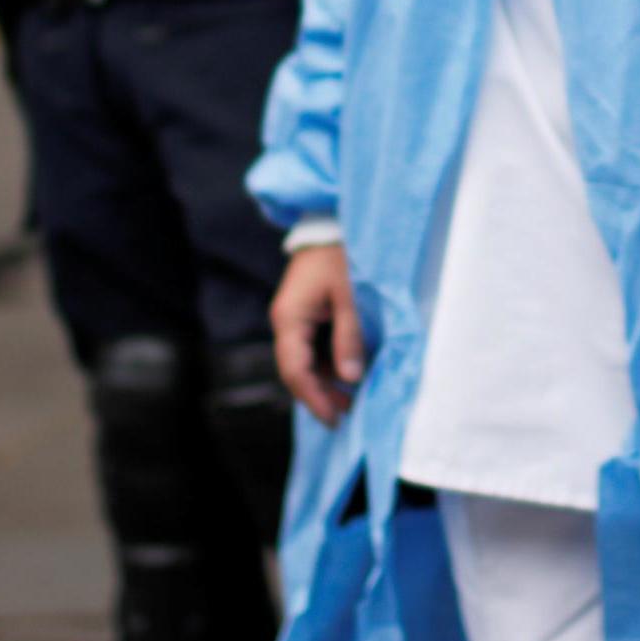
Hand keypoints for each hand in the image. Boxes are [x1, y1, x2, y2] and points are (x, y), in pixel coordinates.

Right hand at [272, 242, 364, 427]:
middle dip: (320, 394)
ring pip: (305, 360)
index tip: (335, 419)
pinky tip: (349, 372)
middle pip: (297, 369)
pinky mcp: (307, 311)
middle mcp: (286, 321)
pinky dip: (330, 362)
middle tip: (347, 415)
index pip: (295, 370)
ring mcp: (295, 316)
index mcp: (290, 318)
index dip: (314, 398)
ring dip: (327, 380)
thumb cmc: (343, 253)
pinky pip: (313, 346)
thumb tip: (351, 378)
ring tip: (353, 398)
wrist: (333, 221)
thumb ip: (350, 337)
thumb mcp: (351, 295)